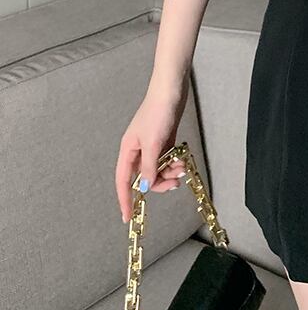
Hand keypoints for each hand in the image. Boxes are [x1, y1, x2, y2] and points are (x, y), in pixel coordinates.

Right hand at [115, 77, 189, 223]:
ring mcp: (151, 145)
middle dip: (158, 182)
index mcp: (128, 150)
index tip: (128, 217)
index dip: (124, 199)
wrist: (171, 91)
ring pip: (157, 169)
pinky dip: (173, 163)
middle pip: (144, 177)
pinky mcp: (163, 140)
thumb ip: (149, 167)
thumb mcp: (154, 143)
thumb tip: (144, 187)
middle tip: (175, 182)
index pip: (123, 180)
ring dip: (169, 172)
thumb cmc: (158, 113)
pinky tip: (183, 161)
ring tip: (182, 167)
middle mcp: (137, 149)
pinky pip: (166, 160)